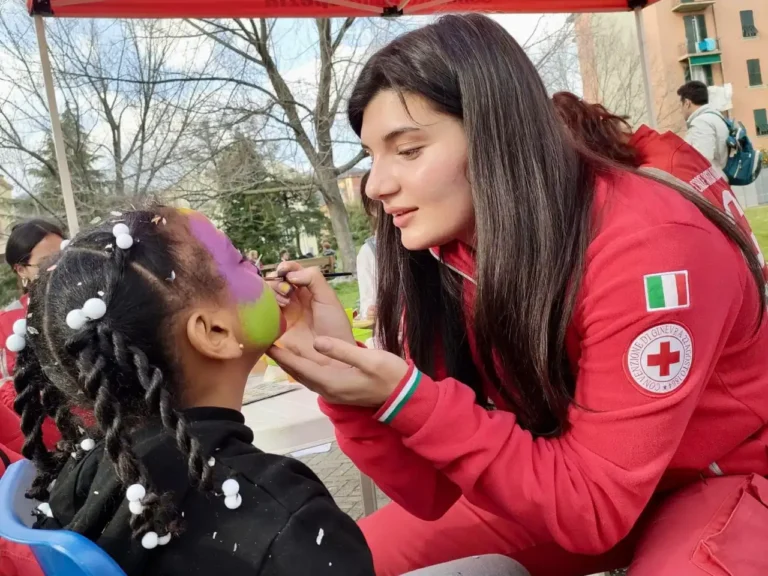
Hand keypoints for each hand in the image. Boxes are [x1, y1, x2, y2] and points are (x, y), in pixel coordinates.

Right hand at [267, 263, 353, 365]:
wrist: (334, 357)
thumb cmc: (335, 326)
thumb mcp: (328, 298)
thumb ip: (313, 279)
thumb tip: (289, 274)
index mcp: (306, 292)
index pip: (290, 272)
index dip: (285, 268)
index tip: (283, 270)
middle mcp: (292, 301)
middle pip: (275, 283)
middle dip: (277, 282)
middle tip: (287, 292)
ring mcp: (283, 316)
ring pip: (266, 298)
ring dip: (270, 295)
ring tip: (284, 303)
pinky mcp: (275, 331)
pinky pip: (261, 318)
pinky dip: (260, 311)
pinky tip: (269, 312)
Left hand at [268, 336, 408, 406]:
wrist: (404, 397)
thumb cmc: (389, 376)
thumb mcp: (368, 360)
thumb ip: (342, 351)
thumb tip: (317, 342)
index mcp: (332, 382)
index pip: (300, 367)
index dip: (283, 355)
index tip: (267, 342)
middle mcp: (328, 389)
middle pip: (298, 373)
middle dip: (283, 359)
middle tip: (267, 341)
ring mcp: (333, 391)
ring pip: (305, 376)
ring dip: (292, 363)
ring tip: (279, 348)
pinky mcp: (339, 388)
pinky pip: (314, 376)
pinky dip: (303, 366)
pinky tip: (301, 357)